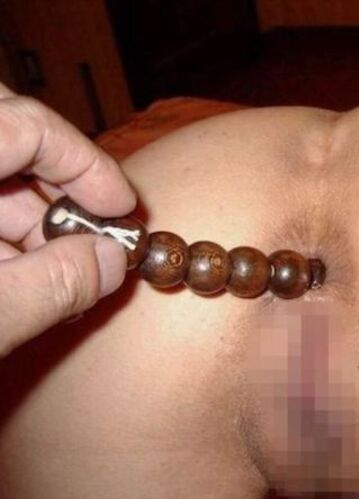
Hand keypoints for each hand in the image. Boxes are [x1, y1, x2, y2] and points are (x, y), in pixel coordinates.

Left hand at [0, 82, 135, 356]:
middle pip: (9, 135)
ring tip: (58, 273)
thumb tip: (113, 260)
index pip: (23, 124)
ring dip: (31, 218)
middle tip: (89, 238)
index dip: (85, 161)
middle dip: (59, 189)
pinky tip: (21, 275)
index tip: (121, 207)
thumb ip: (54, 288)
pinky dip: (1, 232)